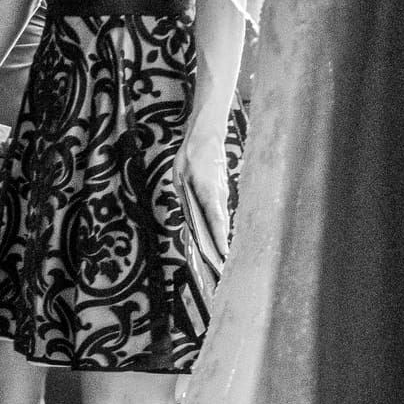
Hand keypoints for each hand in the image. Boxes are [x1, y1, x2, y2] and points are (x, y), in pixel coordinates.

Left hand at [174, 131, 230, 276]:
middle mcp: (220, 195)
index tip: (223, 255)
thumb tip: (189, 221)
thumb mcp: (181, 178)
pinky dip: (219, 226)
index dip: (219, 239)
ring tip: (217, 260)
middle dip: (220, 246)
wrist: (206, 135)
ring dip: (220, 238)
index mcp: (209, 192)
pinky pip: (220, 212)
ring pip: (222, 220)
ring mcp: (223, 194)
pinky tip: (215, 239)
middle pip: (221, 225)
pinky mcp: (221, 192)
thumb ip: (186, 199)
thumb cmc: (190, 156)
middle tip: (219, 268)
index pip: (216, 220)